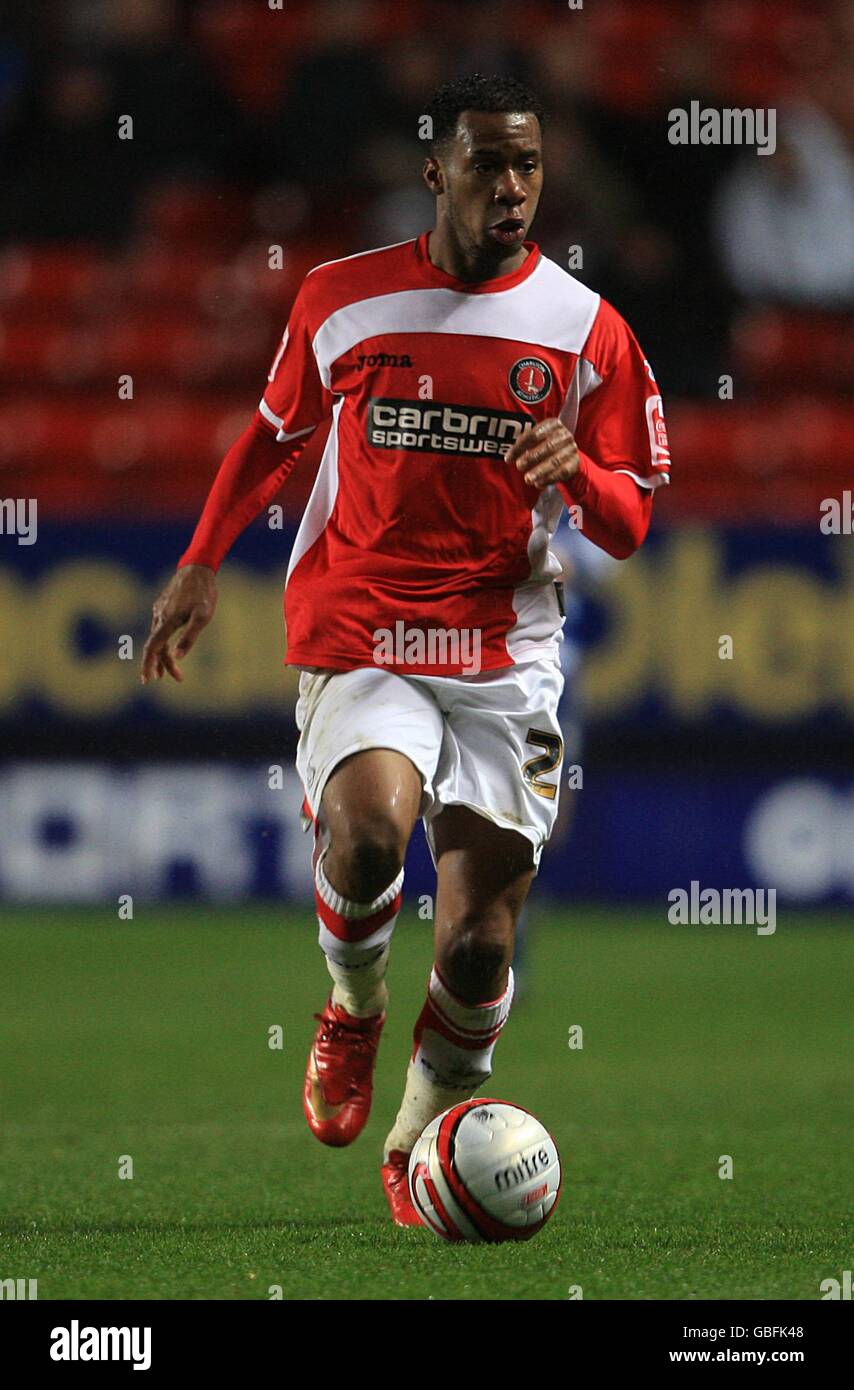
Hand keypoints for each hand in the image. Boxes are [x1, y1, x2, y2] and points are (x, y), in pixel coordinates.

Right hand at [140, 564, 216, 684]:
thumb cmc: (203, 593)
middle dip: (162, 665)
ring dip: (162, 655)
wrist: (197, 568)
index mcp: (167, 620)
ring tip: (168, 671)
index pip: (153, 648)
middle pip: (156, 646)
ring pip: (157, 637)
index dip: (148, 665)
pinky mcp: (162, 605)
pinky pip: (159, 627)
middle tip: (177, 679)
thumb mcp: (203, 616)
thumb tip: (178, 656)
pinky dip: (162, 641)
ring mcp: (159, 609)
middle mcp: (159, 615)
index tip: (146, 680)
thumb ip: (190, 637)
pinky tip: (168, 646)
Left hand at [506, 418, 580, 488]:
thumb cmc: (545, 445)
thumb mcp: (535, 440)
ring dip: (540, 471)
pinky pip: (562, 472)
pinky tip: (538, 484)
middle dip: (531, 457)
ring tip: (528, 479)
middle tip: (519, 466)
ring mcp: (571, 448)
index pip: (534, 434)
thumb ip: (523, 444)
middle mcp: (564, 435)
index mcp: (553, 424)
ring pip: (555, 460)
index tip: (508, 458)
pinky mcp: (575, 463)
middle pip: (547, 446)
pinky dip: (549, 479)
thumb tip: (509, 456)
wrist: (567, 455)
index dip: (520, 447)